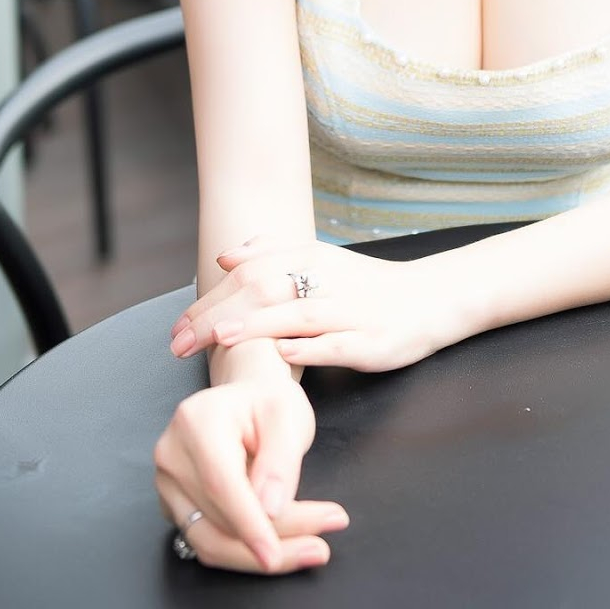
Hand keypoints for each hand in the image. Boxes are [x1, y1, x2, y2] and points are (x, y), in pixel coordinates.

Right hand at [153, 374, 348, 573]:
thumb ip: (280, 461)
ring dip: (258, 556)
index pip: (221, 485)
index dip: (249, 525)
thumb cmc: (269, 403)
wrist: (248, 401)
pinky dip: (244, 552)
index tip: (276, 555)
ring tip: (309, 550)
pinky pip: (206, 541)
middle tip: (321, 549)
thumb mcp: (287, 415)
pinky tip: (280, 546)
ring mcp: (167, 483)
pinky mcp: (173, 505)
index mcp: (196, 421)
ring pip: (210, 541)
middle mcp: (172, 454)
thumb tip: (270, 510)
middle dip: (273, 540)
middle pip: (219, 519)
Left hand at [169, 238, 455, 371]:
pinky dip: (310, 347)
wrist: (432, 299)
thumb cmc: (368, 286)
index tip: (177, 326)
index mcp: (312, 258)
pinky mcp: (372, 342)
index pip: (250, 272)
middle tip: (179, 342)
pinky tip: (283, 354)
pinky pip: (338, 344)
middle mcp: (329, 280)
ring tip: (220, 336)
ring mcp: (351, 312)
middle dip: (219, 315)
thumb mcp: (323, 260)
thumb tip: (225, 257)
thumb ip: (274, 254)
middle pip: (265, 290)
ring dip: (258, 325)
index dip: (210, 297)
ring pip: (299, 314)